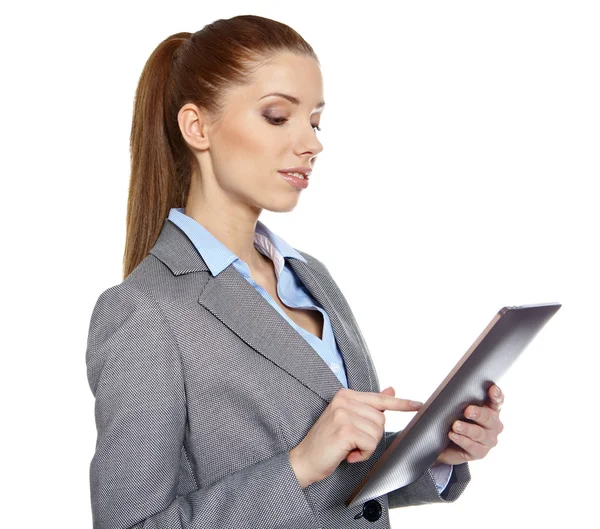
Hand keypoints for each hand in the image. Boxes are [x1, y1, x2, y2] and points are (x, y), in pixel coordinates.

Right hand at [289, 387, 421, 487]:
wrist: (304, 459)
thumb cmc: (326, 442)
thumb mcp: (347, 420)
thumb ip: (368, 406)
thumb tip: (391, 390)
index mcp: (345, 395)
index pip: (379, 399)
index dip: (401, 403)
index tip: (418, 404)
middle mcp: (344, 400)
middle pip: (381, 419)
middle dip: (371, 436)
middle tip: (353, 442)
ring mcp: (344, 414)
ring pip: (377, 432)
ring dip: (366, 447)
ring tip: (349, 448)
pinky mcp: (345, 430)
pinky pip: (370, 444)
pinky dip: (363, 454)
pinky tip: (348, 454)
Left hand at [436, 384, 504, 465]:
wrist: (447, 445)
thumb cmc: (454, 420)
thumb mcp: (457, 408)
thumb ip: (459, 399)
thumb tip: (449, 391)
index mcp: (491, 410)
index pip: (496, 401)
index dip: (496, 395)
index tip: (492, 389)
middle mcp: (493, 425)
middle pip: (488, 417)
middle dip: (478, 413)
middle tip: (467, 410)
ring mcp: (489, 440)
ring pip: (479, 433)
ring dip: (466, 428)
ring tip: (455, 425)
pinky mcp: (480, 453)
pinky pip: (472, 446)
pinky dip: (461, 440)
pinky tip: (453, 435)